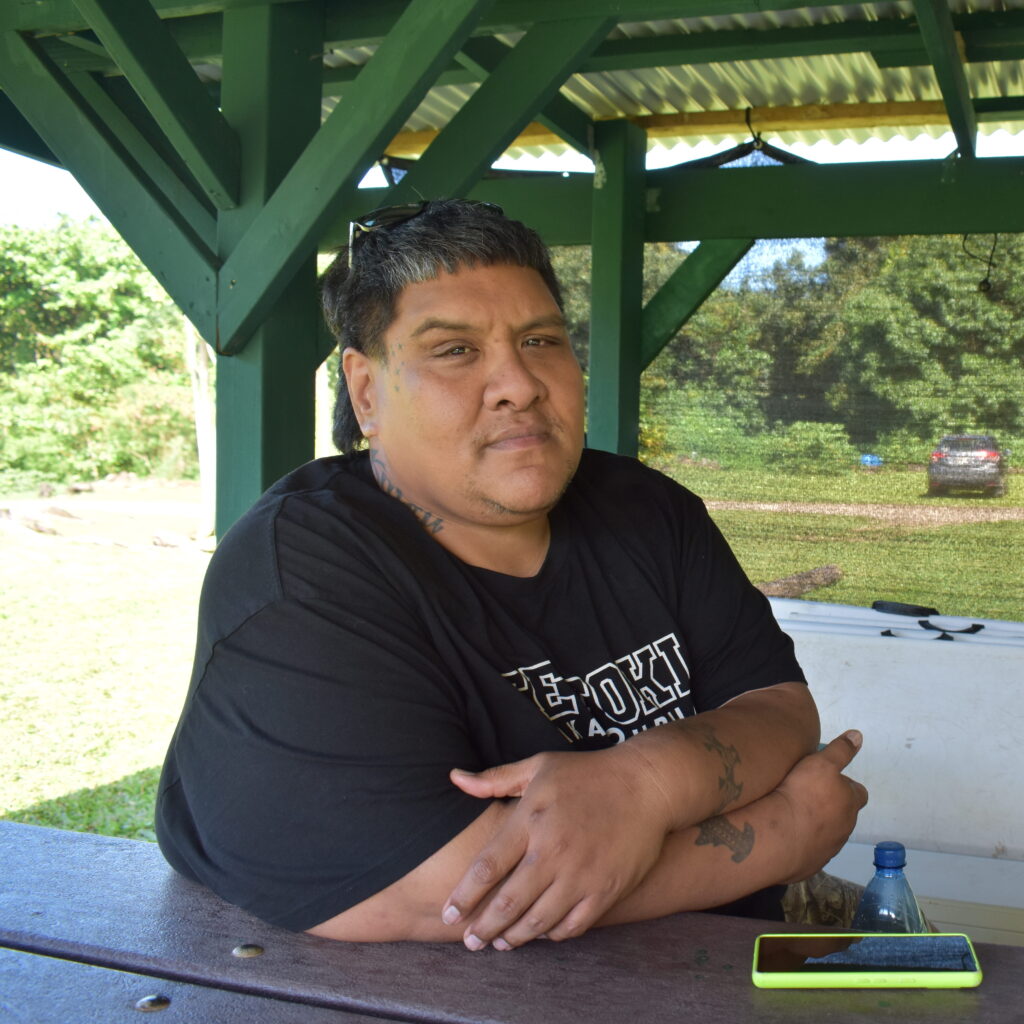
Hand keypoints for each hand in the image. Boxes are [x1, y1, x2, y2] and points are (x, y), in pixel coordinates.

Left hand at [441, 746, 671, 949]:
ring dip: (514, 937)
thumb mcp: (538, 766)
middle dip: (483, 927)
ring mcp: (581, 874)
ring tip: (500, 943)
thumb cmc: (587, 774)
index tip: (448, 913)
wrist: (646, 785)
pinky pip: (572, 925)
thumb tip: (453, 778)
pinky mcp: (606, 890)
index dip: (464, 895)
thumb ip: (495, 778)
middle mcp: (552, 851)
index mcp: (531, 820)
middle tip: (469, 941)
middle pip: (508, 902)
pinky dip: (552, 935)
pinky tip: (541, 933)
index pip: (487, 867)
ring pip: (538, 920)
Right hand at [771, 730, 868, 882]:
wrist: (779, 836)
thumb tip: (858, 735)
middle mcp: (845, 828)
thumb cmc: (802, 794)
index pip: (859, 793)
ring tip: (794, 815)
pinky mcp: (811, 864)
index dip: (846, 785)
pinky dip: (803, 842)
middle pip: (844, 815)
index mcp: (849, 803)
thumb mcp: (821, 763)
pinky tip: (786, 834)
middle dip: (831, 806)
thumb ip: (840, 750)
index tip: (828, 780)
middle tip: (808, 795)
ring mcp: (829, 849)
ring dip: (817, 825)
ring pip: (828, 834)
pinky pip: (810, 850)